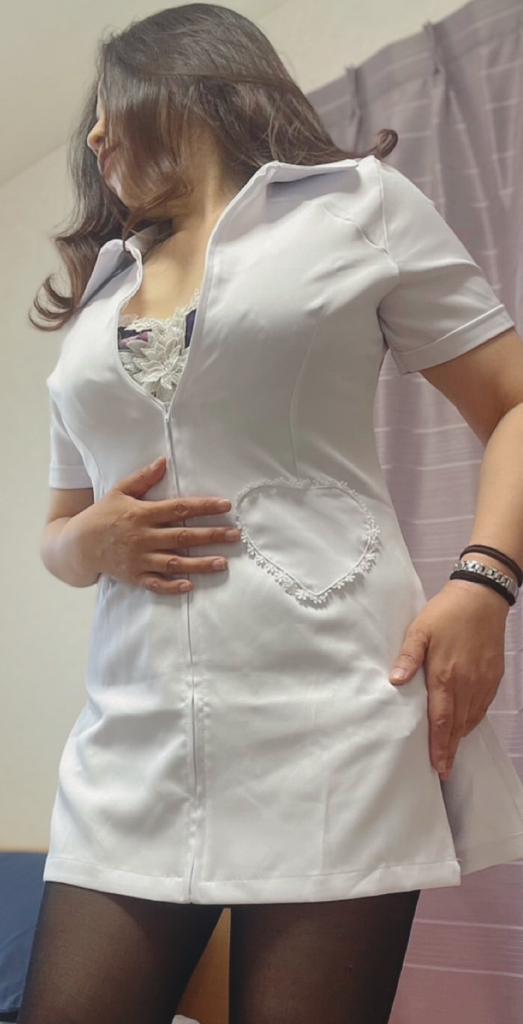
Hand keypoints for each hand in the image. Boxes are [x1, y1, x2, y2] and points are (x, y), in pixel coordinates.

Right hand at [72, 456, 240, 593]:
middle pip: (183, 535)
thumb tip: (164, 461)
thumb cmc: (102, 515)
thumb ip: (143, 478)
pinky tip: (190, 586)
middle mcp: (143, 536)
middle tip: (236, 535)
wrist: (77, 545)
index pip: (179, 508)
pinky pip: (156, 583)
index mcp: (142, 513)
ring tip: (223, 562)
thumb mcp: (120, 491)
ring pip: (175, 561)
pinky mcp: (134, 576)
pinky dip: (172, 586)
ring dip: (200, 563)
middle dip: (212, 535)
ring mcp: (139, 558)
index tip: (226, 506)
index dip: (204, 507)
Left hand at [388, 578, 508, 780]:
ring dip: (461, 736)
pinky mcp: (493, 676)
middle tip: (444, 770)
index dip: (439, 745)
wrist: (482, 599)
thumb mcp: (419, 630)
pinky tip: (466, 725)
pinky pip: (483, 706)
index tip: (437, 766)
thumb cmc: (446, 613)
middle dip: (450, 749)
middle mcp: (466, 684)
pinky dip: (474, 720)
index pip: (440, 720)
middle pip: (457, 725)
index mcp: (445, 676)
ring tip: (452, 752)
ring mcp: (482, 682)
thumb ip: (408, 657)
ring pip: (471, 718)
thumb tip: (394, 681)